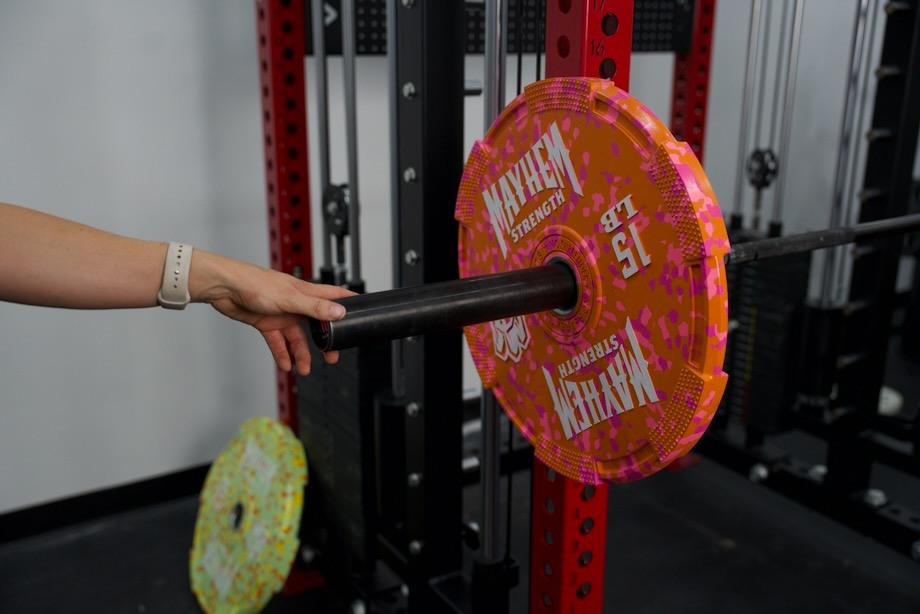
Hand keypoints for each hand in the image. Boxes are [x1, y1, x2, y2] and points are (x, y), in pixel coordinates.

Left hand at [191, 252, 353, 374]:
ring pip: (297, 337)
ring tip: (305, 369)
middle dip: (325, 340)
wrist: (224, 288)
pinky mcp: (267, 322)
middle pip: (317, 324)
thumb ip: (315, 307)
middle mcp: (296, 303)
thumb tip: (339, 312)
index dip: (348, 303)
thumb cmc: (254, 284)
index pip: (334, 295)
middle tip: (332, 356)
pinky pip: (278, 342)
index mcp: (306, 292)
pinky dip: (282, 354)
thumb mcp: (290, 298)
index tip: (363, 311)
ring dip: (301, 353)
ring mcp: (281, 313)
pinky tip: (286, 365)